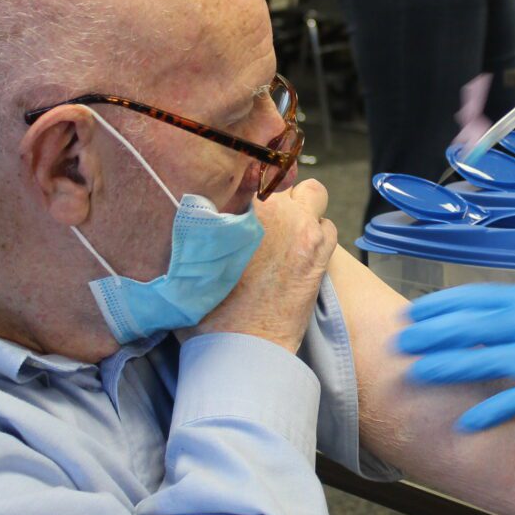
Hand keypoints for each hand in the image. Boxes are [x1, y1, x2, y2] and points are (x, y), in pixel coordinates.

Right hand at [196, 179, 336, 352]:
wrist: (240, 346)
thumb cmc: (208, 309)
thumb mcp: (186, 260)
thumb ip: (196, 228)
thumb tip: (194, 213)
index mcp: (234, 203)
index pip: (251, 169)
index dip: (252, 181)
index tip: (251, 196)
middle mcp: (269, 206)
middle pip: (282, 178)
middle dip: (278, 197)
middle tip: (270, 222)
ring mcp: (299, 225)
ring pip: (313, 194)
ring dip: (305, 210)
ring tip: (291, 236)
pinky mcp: (319, 250)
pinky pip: (328, 226)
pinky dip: (319, 236)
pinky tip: (304, 255)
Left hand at [395, 285, 514, 431]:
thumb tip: (485, 316)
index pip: (471, 297)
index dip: (438, 306)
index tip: (412, 314)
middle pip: (467, 328)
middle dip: (429, 336)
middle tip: (400, 345)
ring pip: (481, 362)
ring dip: (446, 368)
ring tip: (418, 375)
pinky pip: (513, 401)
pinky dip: (486, 413)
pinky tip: (464, 424)